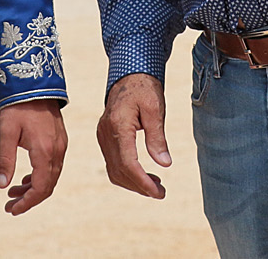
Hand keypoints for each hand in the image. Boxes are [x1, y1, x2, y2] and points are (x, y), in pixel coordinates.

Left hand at [0, 101, 67, 214]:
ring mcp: (61, 146)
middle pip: (47, 186)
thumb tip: (1, 185)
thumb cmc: (18, 107)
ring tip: (13, 192)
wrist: (35, 84)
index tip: (12, 210)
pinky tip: (26, 178)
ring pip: (51, 177)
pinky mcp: (60, 140)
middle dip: (29, 199)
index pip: (40, 188)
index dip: (26, 203)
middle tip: (10, 206)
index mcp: (44, 151)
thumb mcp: (7, 132)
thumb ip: (5, 159)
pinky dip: (40, 176)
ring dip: (34, 188)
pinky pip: (53, 166)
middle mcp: (57, 151)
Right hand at [96, 73, 169, 198]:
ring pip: (113, 170)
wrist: (129, 74)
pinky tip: (143, 174)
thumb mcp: (155, 109)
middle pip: (119, 171)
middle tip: (161, 193)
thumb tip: (164, 164)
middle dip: (139, 186)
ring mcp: (103, 135)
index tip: (159, 193)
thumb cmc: (144, 88)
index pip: (128, 163)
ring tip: (155, 186)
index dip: (143, 182)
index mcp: (118, 125)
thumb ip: (157, 137)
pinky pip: (112, 162)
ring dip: (133, 182)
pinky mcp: (104, 136)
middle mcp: (106, 133)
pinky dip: (126, 172)